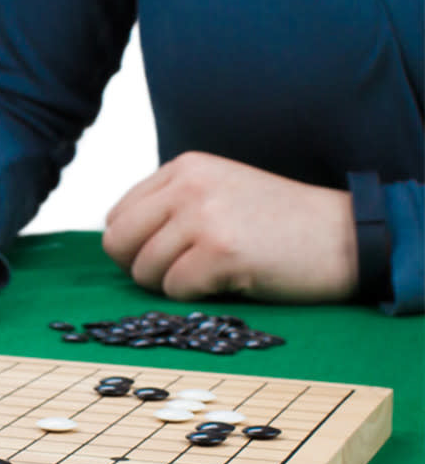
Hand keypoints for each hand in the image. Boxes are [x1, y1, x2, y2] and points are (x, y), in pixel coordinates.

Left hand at [101, 152, 357, 302]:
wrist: (346, 237)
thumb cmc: (279, 225)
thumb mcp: (219, 193)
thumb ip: (169, 207)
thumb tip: (116, 243)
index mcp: (184, 167)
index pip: (118, 217)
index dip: (135, 247)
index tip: (170, 254)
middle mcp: (188, 184)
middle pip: (118, 243)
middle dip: (141, 268)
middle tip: (182, 272)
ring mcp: (203, 216)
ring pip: (144, 271)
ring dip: (173, 285)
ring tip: (214, 273)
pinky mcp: (220, 251)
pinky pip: (175, 290)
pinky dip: (197, 296)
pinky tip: (230, 280)